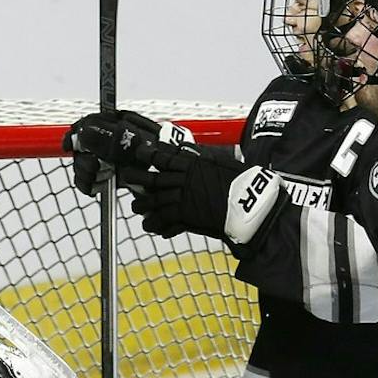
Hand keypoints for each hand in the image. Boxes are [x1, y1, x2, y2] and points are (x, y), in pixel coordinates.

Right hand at [61, 109, 188, 195]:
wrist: (171, 175)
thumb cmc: (155, 152)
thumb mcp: (131, 140)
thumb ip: (105, 135)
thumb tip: (81, 132)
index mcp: (114, 124)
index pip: (85, 125)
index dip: (74, 134)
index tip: (68, 146)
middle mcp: (109, 139)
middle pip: (80, 147)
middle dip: (83, 160)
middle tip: (94, 169)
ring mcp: (109, 157)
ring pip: (82, 164)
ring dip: (86, 174)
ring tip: (100, 180)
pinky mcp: (110, 174)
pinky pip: (89, 179)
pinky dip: (89, 184)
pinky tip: (98, 186)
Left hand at [123, 141, 242, 238]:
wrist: (250, 202)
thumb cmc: (240, 181)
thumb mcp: (220, 162)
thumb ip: (201, 157)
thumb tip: (189, 150)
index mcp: (191, 163)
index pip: (163, 156)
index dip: (148, 154)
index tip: (139, 153)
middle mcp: (183, 179)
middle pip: (152, 179)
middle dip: (136, 178)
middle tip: (127, 177)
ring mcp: (182, 197)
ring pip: (153, 201)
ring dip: (143, 205)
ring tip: (138, 207)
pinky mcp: (185, 215)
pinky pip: (164, 219)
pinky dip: (157, 224)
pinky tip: (152, 226)